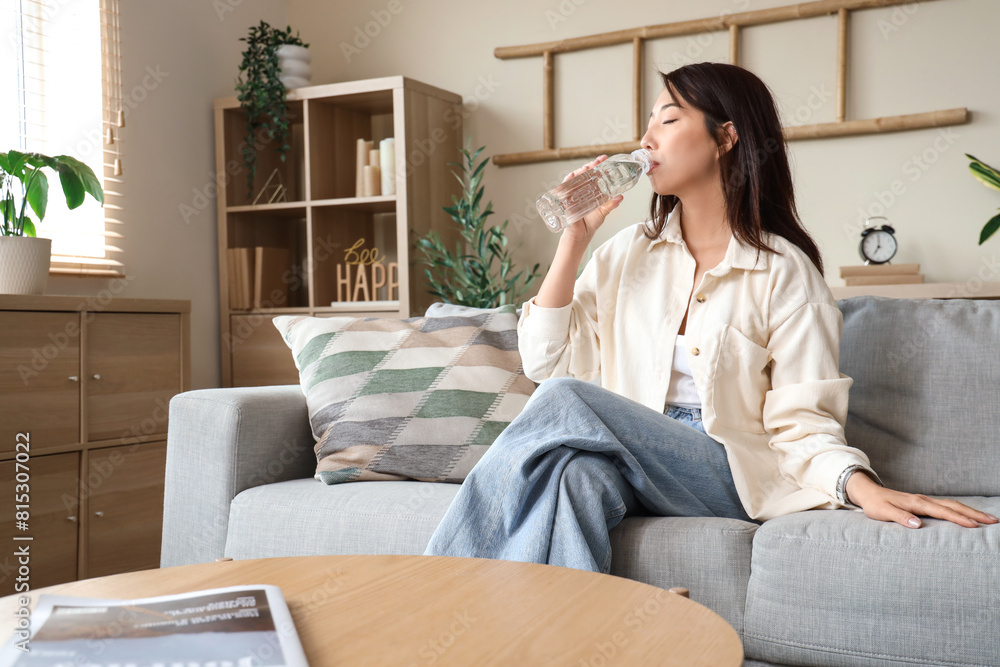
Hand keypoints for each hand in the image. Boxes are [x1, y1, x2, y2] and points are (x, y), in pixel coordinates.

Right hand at [561, 155, 624, 242]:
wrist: (581, 234)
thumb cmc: (591, 222)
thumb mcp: (603, 212)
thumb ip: (611, 205)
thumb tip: (620, 197)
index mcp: (591, 189)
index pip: (594, 174)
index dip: (598, 165)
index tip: (603, 158)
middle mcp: (581, 189)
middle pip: (584, 174)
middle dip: (590, 166)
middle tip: (596, 162)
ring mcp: (572, 193)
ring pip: (574, 179)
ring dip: (579, 171)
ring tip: (586, 167)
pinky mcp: (565, 200)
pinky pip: (564, 189)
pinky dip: (567, 182)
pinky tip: (571, 176)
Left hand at [846, 471, 998, 528]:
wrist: (869, 493)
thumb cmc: (875, 505)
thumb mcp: (883, 512)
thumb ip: (900, 517)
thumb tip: (918, 524)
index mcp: (916, 503)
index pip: (942, 512)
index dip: (958, 519)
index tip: (975, 526)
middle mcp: (924, 500)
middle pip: (953, 506)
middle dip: (974, 513)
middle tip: (994, 521)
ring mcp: (925, 501)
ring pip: (952, 505)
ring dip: (971, 511)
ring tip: (988, 519)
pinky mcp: (924, 503)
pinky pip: (947, 507)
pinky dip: (960, 510)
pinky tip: (969, 516)